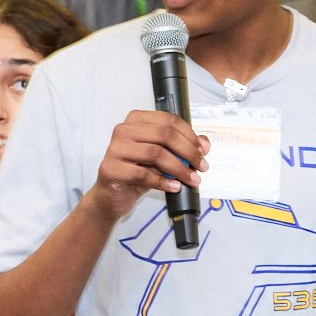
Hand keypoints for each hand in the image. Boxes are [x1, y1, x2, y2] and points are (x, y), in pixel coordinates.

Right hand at [83, 110, 208, 223]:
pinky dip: (163, 182)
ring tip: (191, 179)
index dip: (190, 135)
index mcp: (136, 120)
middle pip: (165, 135)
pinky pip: (143, 174)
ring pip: (156, 154)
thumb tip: (204, 144)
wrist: (113, 195)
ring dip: (179, 169)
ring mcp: (115, 149)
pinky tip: (173, 187)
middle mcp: (124, 130)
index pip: (169, 120)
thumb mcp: (162, 157)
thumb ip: (181, 147)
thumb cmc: (136, 172)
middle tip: (201, 167)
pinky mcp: (112, 169)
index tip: (203, 151)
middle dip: (188, 152)